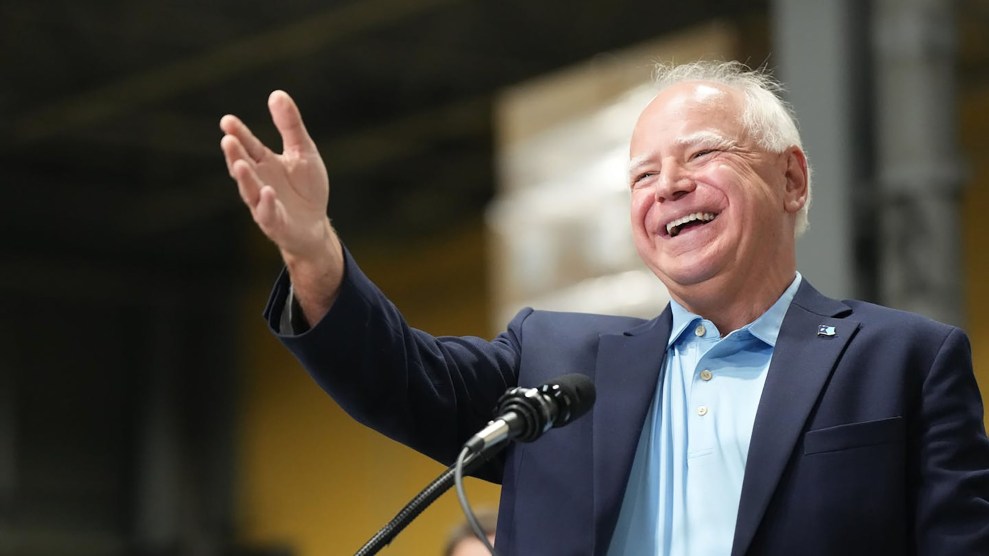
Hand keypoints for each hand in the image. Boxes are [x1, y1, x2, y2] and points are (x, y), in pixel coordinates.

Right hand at [220, 91, 343, 322]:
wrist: (315, 225)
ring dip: (245, 178)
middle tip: (228, 139)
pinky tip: (267, 192)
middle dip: (235, 154)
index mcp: (264, 163)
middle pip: (243, 166)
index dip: (239, 133)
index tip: (227, 120)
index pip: (248, 145)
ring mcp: (264, 203)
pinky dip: (266, 204)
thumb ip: (290, 126)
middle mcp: (259, 181)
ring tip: (240, 164)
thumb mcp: (303, 151)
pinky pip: (268, 214)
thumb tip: (277, 93)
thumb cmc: (306, 188)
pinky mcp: (275, 223)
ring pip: (249, 190)